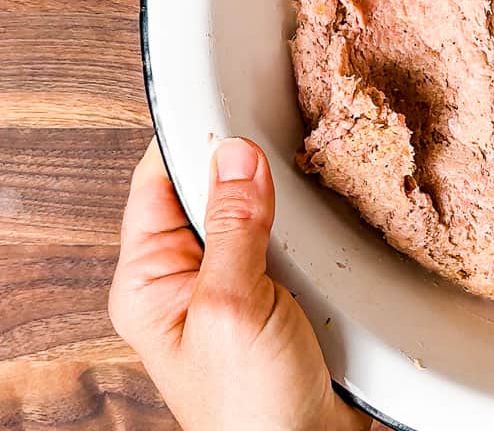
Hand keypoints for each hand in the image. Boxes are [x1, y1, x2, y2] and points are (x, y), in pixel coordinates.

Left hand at [109, 138, 370, 430]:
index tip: (231, 105)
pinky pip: (288, 240)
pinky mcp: (278, 294)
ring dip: (283, 194)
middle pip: (207, 191)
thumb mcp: (235, 308)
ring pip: (253, 212)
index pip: (157, 184)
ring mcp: (234, 285)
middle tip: (283, 133)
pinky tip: (328, 209)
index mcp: (152, 282)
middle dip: (245, 162)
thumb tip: (235, 155)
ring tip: (311, 164)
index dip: (192, 142)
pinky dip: (309, 222)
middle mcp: (188, 279)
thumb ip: (233, 229)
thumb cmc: (254, 408)